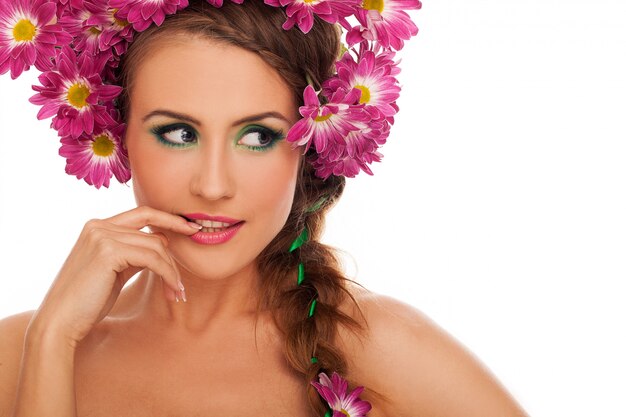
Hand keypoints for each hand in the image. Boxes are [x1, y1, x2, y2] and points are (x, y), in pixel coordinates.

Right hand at [27, 205, 201, 346]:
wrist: (60, 322)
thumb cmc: (87, 301)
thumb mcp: (115, 270)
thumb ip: (134, 254)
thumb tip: (162, 244)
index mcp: (98, 226)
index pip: (142, 213)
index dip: (169, 218)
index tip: (191, 228)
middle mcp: (98, 225)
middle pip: (152, 229)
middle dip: (175, 246)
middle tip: (191, 262)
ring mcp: (101, 236)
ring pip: (156, 246)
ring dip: (172, 270)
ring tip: (178, 292)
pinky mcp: (107, 251)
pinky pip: (152, 259)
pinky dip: (168, 274)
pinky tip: (173, 290)